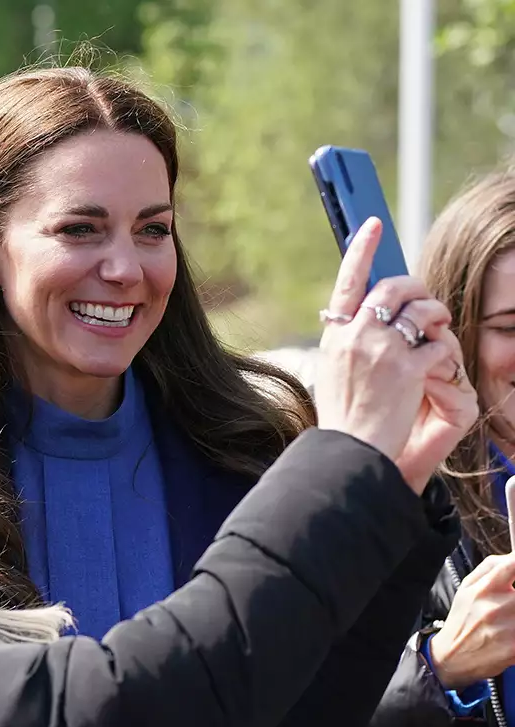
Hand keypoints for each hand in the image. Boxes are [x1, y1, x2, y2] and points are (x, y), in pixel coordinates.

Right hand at [314, 218, 463, 487]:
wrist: (350, 448)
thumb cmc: (344, 416)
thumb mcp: (334, 370)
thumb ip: (350, 340)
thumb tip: (374, 316)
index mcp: (335, 334)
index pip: (348, 280)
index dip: (362, 249)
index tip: (373, 225)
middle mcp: (356, 335)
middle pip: (394, 288)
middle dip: (418, 290)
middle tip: (428, 306)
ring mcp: (381, 350)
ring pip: (423, 311)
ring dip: (438, 319)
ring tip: (437, 334)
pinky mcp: (407, 369)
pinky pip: (439, 345)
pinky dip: (445, 355)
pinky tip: (437, 370)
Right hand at [429, 554, 514, 688]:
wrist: (452, 656)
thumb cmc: (462, 619)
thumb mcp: (466, 587)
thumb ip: (491, 567)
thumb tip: (512, 556)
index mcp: (484, 589)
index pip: (512, 565)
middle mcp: (495, 607)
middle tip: (512, 602)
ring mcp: (508, 628)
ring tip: (510, 618)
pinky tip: (510, 632)